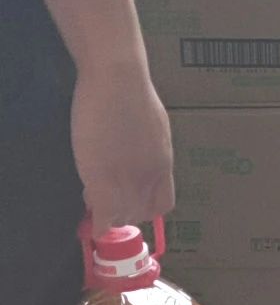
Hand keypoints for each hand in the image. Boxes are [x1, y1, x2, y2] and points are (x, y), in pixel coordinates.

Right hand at [71, 59, 174, 238]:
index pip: (163, 202)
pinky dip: (97, 224)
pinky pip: (103, 215)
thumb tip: (140, 155)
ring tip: (94, 197)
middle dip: (126, 210)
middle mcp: (150, 177)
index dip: (147, 206)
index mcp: (164, 163)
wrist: (117, 80)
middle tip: (108, 197)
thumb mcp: (154, 125)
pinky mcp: (103, 179)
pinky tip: (91, 222)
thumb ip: (149, 149)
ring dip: (109, 213)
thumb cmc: (132, 93)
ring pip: (122, 217)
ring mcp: (127, 180)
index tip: (133, 201)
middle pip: (142, 212)